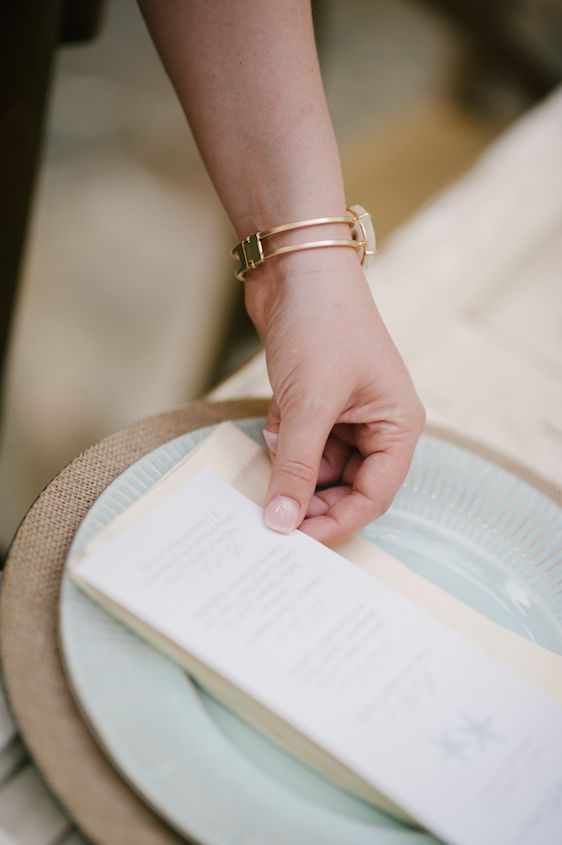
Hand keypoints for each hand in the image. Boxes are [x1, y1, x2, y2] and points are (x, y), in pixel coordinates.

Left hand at [245, 249, 424, 544]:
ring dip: (292, 460)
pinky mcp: (318, 403)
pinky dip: (282, 438)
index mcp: (398, 426)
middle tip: (274, 510)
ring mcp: (346, 414)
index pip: (374, 495)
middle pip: (345, 486)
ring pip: (317, 466)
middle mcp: (378, 425)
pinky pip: (299, 442)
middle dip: (309, 493)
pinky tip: (274, 414)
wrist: (296, 269)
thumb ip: (296, 467)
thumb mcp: (309, 405)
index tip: (298, 540)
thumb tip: (281, 523)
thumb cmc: (322, 328)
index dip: (337, 521)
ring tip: (276, 438)